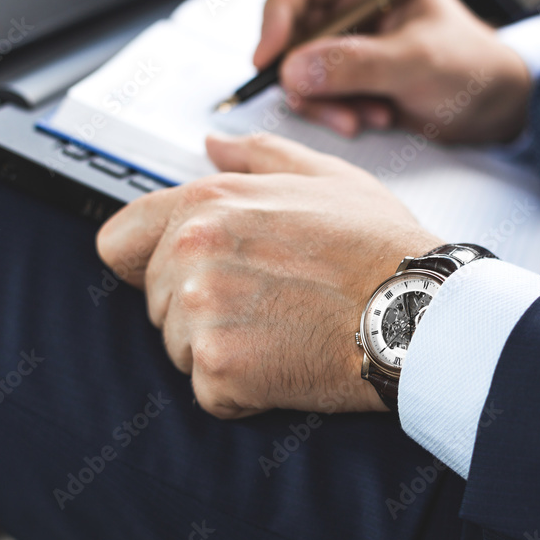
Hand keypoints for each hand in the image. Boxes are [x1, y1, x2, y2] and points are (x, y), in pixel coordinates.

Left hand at [96, 134, 443, 418]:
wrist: (421, 311)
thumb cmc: (381, 247)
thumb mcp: (324, 177)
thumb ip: (257, 157)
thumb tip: (213, 147)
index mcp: (209, 202)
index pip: (118, 241)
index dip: (148, 263)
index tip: (185, 277)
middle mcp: (194, 249)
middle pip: (154, 302)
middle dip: (200, 311)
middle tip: (269, 306)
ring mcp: (203, 309)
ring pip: (178, 349)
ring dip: (223, 353)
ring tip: (284, 334)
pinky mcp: (221, 366)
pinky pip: (209, 392)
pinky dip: (243, 393)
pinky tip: (288, 366)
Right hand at [255, 0, 531, 142]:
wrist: (491, 107)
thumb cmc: (470, 67)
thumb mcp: (418, 62)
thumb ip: (357, 64)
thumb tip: (294, 70)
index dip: (276, 14)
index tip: (269, 58)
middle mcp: (349, 2)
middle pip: (289, 27)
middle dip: (302, 72)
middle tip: (321, 102)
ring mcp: (344, 41)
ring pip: (296, 67)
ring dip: (321, 100)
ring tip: (365, 117)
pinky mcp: (344, 76)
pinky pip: (313, 92)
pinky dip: (332, 111)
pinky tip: (369, 119)